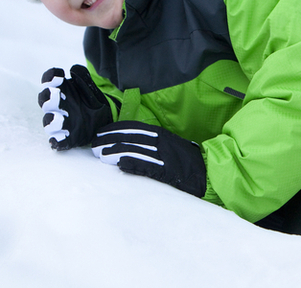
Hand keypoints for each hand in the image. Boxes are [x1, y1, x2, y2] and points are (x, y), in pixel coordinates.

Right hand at [38, 65, 112, 150]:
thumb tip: (73, 69)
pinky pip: (58, 139)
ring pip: (49, 121)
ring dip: (51, 120)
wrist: (105, 114)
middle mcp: (58, 104)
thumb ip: (82, 77)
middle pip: (46, 100)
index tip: (59, 76)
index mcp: (61, 88)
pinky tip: (56, 140)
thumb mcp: (90, 86)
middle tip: (55, 95)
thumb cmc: (91, 98)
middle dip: (49, 98)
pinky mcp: (67, 135)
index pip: (50, 80)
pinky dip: (56, 140)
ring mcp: (61, 120)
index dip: (51, 77)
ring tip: (58, 119)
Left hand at [91, 121, 206, 197]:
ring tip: (100, 155)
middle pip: (131, 138)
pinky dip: (134, 164)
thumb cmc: (185, 160)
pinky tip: (121, 164)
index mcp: (161, 134)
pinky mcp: (167, 171)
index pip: (134, 128)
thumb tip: (128, 145)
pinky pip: (148, 166)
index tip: (99, 133)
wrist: (207, 171)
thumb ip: (150, 143)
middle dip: (110, 140)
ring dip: (116, 152)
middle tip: (93, 145)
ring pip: (136, 151)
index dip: (115, 130)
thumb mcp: (168, 145)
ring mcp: (164, 157)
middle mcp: (161, 143)